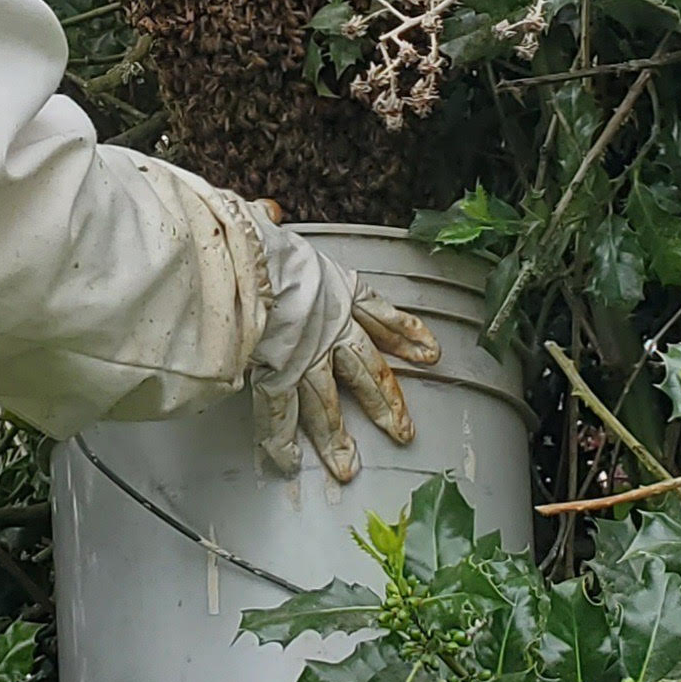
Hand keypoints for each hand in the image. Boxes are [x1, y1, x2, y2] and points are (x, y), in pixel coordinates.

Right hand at [246, 201, 440, 483]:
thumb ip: (271, 223)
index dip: (406, 336)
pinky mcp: (278, 378)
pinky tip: (285, 465)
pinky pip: (279, 416)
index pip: (381, 316)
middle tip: (405, 432)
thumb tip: (270, 212)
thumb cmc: (259, 246)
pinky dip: (280, 442)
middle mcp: (329, 331)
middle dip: (388, 405)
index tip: (430, 354)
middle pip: (368, 374)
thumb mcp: (269, 227)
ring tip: (349, 469)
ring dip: (338, 439)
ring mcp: (306, 359)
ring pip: (328, 406)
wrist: (251, 270)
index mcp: (335, 292)